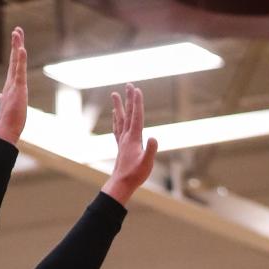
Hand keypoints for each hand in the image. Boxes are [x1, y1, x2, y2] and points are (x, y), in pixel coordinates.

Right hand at [0, 28, 27, 145]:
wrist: (5, 131)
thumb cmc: (8, 122)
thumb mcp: (7, 106)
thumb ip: (3, 99)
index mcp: (10, 86)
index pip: (14, 66)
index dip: (15, 54)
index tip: (17, 43)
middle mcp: (11, 83)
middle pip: (14, 60)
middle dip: (16, 44)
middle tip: (17, 30)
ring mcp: (14, 85)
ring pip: (16, 62)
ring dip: (17, 46)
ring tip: (17, 32)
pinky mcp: (18, 89)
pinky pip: (20, 72)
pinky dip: (21, 60)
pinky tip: (21, 49)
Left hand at [104, 85, 158, 205]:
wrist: (121, 184)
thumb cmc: (135, 175)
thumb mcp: (147, 164)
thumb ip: (151, 150)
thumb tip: (154, 137)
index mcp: (133, 138)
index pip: (137, 116)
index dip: (137, 102)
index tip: (137, 89)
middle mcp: (126, 136)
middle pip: (128, 113)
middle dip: (129, 98)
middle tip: (129, 84)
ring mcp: (122, 141)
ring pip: (120, 119)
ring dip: (119, 105)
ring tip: (115, 94)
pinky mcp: (120, 146)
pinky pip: (117, 128)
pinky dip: (116, 119)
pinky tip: (115, 114)